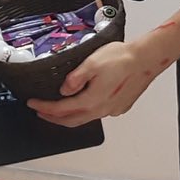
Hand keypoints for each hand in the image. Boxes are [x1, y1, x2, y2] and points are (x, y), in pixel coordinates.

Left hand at [29, 37, 161, 126]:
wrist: (146, 59)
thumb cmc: (123, 59)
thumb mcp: (91, 63)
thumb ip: (75, 79)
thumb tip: (63, 90)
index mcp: (92, 100)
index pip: (61, 109)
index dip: (44, 107)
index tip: (33, 104)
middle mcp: (102, 109)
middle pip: (72, 120)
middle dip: (53, 117)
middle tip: (41, 112)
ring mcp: (112, 110)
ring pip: (85, 118)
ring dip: (69, 116)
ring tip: (58, 111)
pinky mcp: (120, 106)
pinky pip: (98, 113)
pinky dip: (86, 112)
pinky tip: (84, 104)